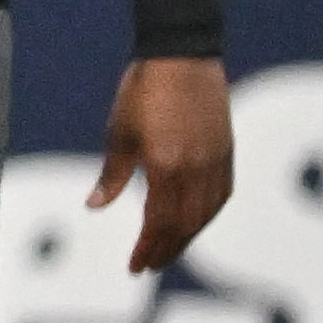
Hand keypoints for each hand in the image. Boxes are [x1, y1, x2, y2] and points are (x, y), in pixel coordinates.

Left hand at [89, 56, 233, 275]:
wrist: (182, 55)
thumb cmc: (143, 90)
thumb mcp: (119, 132)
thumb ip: (112, 175)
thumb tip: (95, 205)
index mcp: (166, 166)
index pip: (159, 222)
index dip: (148, 248)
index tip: (135, 267)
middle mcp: (196, 169)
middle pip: (185, 225)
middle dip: (167, 249)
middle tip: (149, 266)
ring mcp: (216, 161)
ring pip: (206, 214)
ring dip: (187, 237)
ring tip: (168, 250)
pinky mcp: (227, 151)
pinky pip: (221, 195)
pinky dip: (207, 216)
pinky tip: (194, 222)